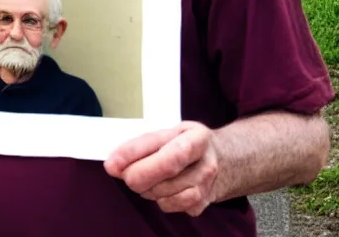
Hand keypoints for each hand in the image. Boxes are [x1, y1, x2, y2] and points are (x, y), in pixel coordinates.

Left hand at [104, 121, 219, 216]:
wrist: (225, 161)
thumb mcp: (171, 133)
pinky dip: (158, 199)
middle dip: (137, 174)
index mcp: (197, 137)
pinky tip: (161, 189)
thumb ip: (142, 145)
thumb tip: (114, 165)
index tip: (112, 163)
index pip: (162, 146)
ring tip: (149, 177)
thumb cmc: (189, 144)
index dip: (134, 155)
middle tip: (126, 173)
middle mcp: (206, 163)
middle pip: (163, 172)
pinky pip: (169, 206)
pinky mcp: (202, 204)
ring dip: (146, 188)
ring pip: (163, 193)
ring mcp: (206, 186)